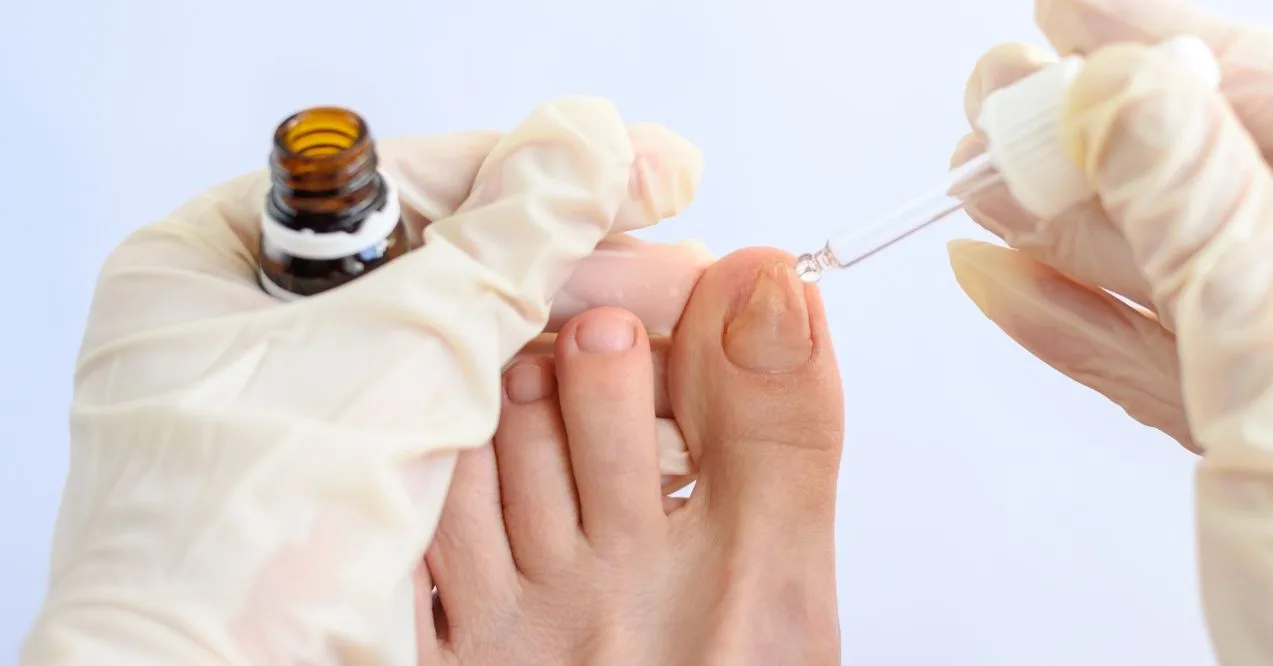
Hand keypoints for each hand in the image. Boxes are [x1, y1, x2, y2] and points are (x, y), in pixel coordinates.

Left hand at [21, 97, 707, 664]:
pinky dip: (533, 391)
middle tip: (670, 252)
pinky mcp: (346, 473)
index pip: (400, 187)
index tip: (635, 171)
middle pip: (433, 260)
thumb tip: (588, 139)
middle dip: (561, 260)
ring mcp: (298, 405)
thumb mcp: (398, 353)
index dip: (531, 174)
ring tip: (667, 311)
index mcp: (213, 267)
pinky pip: (453, 404)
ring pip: (453, 336)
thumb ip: (504, 242)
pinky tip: (616, 373)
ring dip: (562, 325)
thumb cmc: (247, 537)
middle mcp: (247, 329)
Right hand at [946, 0, 1272, 660]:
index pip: (1268, 99)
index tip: (1059, 7)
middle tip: (991, 99)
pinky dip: (1068, 322)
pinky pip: (1153, 353)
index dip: (1155, 42)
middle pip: (1209, 175)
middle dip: (1087, 133)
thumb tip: (1132, 83)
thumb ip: (1205, 222)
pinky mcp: (1248, 433)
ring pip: (1170, 265)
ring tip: (973, 182)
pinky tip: (1002, 283)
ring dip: (1059, 224)